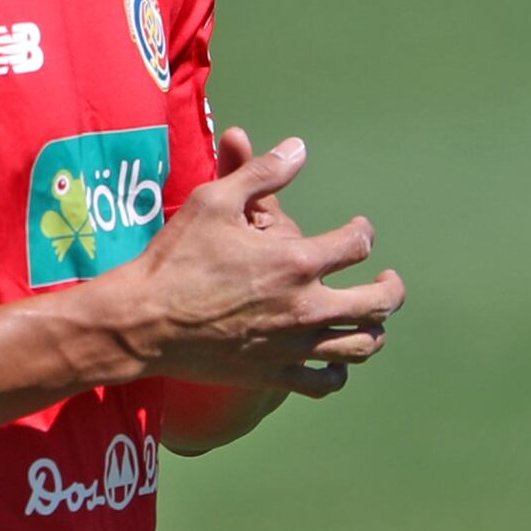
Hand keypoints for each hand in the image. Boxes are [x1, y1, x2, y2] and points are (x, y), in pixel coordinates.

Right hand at [110, 134, 403, 395]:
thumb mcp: (213, 202)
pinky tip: (334, 361)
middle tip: (386, 278)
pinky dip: (338, 373)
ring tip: (371, 319)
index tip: (358, 228)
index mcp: (296, 261)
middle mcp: (305, 307)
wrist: (140, 322)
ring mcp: (293, 345)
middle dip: (390, 287)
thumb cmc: (174, 258)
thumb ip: (261, 173)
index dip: (363, 231)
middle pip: (378, 303)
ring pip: (361, 345)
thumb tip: (298, 148)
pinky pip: (325, 383)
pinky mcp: (273, 374)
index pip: (357, 244)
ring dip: (374, 330)